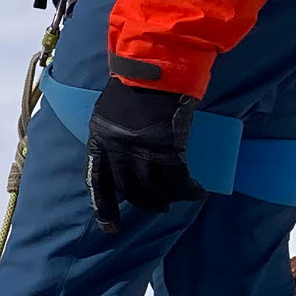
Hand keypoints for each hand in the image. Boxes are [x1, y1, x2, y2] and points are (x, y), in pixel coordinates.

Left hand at [86, 79, 203, 228]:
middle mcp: (117, 149)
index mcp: (99, 139)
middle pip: (129, 189)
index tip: (111, 227)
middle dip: (144, 203)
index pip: (97, 181)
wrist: (156, 68)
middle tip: (157, 207)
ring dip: (168, 198)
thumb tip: (121, 158)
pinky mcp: (168, 149)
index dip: (104, 207)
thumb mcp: (108, 111)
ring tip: (177, 199)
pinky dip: (189, 190)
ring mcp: (142, 151)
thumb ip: (111, 136)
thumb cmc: (133, 84)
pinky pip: (179, 180)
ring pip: (154, 188)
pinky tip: (198, 192)